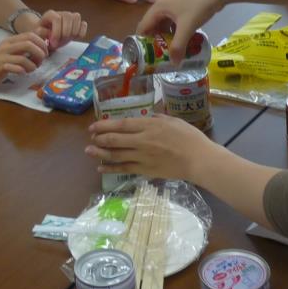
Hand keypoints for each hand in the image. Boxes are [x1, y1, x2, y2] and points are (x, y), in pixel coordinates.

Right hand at [0, 32, 48, 88]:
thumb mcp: (8, 52)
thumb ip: (21, 48)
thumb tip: (40, 45)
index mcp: (10, 41)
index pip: (30, 35)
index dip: (42, 43)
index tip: (44, 52)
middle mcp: (6, 46)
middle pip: (29, 43)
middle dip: (40, 53)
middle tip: (41, 61)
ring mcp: (2, 57)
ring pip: (24, 57)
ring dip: (33, 65)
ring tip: (31, 69)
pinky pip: (15, 68)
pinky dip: (22, 71)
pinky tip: (22, 73)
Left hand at [30, 10, 87, 50]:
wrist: (47, 36)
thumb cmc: (42, 35)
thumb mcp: (38, 35)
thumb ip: (41, 33)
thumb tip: (48, 33)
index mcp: (50, 15)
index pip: (57, 19)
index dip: (57, 31)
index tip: (53, 42)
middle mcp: (61, 13)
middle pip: (68, 16)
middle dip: (66, 32)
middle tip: (60, 42)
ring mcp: (70, 17)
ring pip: (77, 17)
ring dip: (73, 32)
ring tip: (66, 40)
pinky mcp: (77, 23)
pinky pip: (83, 24)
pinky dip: (81, 32)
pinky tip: (74, 38)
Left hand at [86, 114, 214, 181]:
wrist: (199, 160)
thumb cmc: (189, 137)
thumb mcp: (172, 120)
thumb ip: (156, 118)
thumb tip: (145, 118)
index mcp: (149, 126)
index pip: (121, 125)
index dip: (104, 125)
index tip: (93, 126)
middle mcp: (142, 141)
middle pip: (114, 139)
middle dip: (99, 138)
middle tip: (90, 138)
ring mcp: (142, 157)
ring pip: (116, 155)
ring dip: (100, 153)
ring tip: (88, 151)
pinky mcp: (145, 170)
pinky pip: (124, 169)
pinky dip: (111, 168)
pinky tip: (101, 168)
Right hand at [136, 0, 227, 60]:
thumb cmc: (199, 6)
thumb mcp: (187, 28)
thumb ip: (178, 46)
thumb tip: (173, 64)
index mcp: (158, 6)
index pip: (143, 26)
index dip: (143, 41)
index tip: (147, 54)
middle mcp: (162, 2)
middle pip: (153, 23)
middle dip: (157, 39)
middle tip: (161, 53)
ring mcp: (172, 0)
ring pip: (164, 21)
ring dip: (167, 34)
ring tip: (172, 47)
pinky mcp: (182, 1)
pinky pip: (173, 18)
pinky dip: (175, 28)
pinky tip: (183, 37)